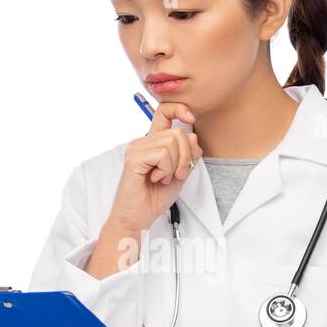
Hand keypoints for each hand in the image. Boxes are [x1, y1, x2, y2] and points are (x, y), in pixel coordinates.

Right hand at [108, 101, 202, 232]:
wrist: (138, 218)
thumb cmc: (154, 198)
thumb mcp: (180, 173)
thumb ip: (188, 155)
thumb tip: (192, 135)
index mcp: (153, 142)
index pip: (164, 112)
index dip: (179, 109)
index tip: (190, 118)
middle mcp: (143, 142)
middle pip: (178, 132)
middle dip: (186, 156)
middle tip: (178, 174)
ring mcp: (137, 148)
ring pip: (172, 143)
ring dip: (175, 165)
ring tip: (164, 178)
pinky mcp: (134, 159)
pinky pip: (162, 154)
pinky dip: (166, 169)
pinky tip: (156, 178)